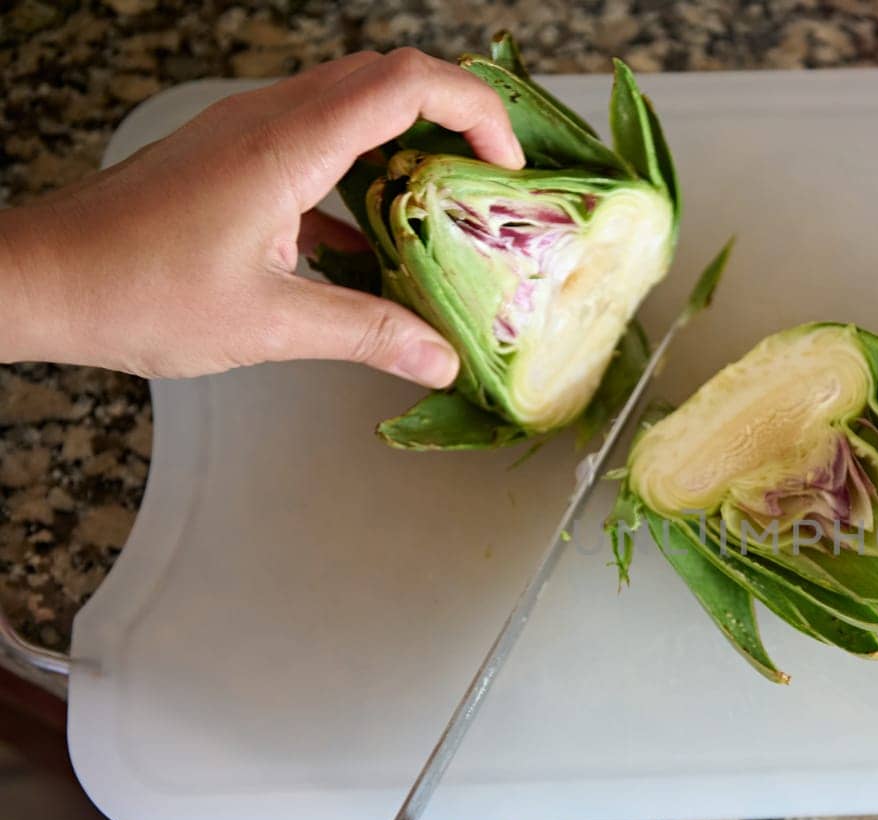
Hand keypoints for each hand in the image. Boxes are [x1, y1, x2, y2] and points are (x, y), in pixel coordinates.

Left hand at [0, 49, 524, 386]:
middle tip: (488, 182)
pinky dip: (360, 174)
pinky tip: (373, 239)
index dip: (474, 109)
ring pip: (352, 105)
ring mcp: (248, 131)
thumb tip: (438, 357)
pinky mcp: (233, 156)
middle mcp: (271, 119)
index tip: (505, 164)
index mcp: (288, 144)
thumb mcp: (269, 324)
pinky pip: (317, 140)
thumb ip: (366, 333)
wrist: (43, 277)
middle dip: (453, 119)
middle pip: (387, 78)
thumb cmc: (136, 289)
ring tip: (442, 207)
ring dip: (406, 145)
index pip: (406, 83)